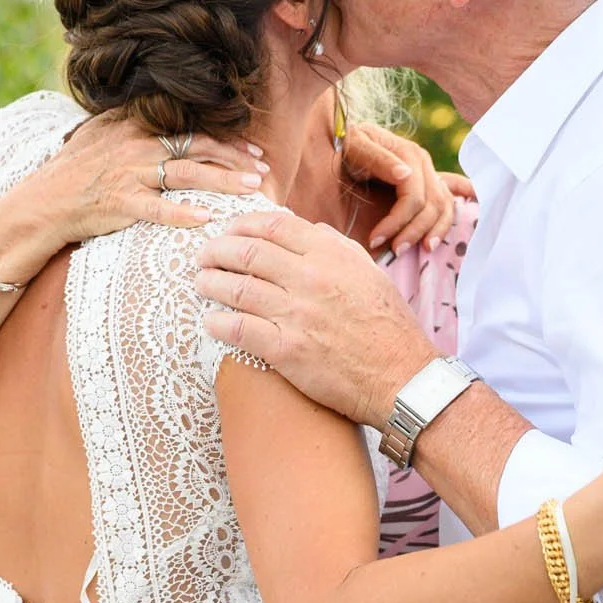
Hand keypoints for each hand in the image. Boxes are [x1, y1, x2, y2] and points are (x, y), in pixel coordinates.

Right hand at [0, 111, 269, 284]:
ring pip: (186, 174)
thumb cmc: (76, 169)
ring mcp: (129, 173)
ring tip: (252, 189)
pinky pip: (157, 208)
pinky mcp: (120, 201)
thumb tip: (165, 117)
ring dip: (223, 181)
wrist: (44, 201)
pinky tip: (208, 218)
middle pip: (198, 148)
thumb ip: (134, 124)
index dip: (226, 140)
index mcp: (137, 127)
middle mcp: (137, 145)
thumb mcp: (102, 133)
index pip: (192, 129)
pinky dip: (182, 213)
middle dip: (235, 159)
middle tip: (264, 169)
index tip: (254, 149)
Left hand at [196, 210, 437, 426]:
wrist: (402, 377)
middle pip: (247, 252)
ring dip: (210, 283)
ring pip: (236, 288)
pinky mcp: (286, 350)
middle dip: (216, 251)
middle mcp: (311, 279)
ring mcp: (296, 314)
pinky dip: (217, 322)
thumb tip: (308, 229)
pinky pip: (238, 329)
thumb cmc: (388, 325)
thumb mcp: (370, 272)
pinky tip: (210, 322)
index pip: (272, 226)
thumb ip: (337, 247)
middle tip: (204, 256)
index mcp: (330, 255)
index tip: (228, 231)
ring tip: (200, 283)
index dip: (242, 224)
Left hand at [340, 125, 461, 255]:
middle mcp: (424, 163)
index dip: (397, 222)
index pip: (414, 198)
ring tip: (423, 250)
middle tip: (394, 252)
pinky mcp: (430, 182)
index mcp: (409, 155)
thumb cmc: (348, 146)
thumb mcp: (355, 147)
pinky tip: (448, 232)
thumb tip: (404, 175)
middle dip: (414, 232)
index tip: (374, 240)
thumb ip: (377, 159)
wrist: (349, 139)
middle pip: (432, 206)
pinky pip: (449, 201)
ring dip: (436, 231)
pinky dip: (448, 219)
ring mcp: (430, 173)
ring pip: (444, 207)